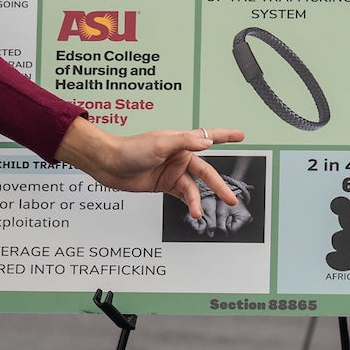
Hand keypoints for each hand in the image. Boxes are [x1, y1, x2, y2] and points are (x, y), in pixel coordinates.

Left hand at [58, 119, 244, 222]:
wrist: (108, 164)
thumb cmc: (130, 149)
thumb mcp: (159, 143)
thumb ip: (185, 142)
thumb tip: (207, 142)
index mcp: (181, 141)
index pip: (208, 136)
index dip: (225, 135)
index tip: (241, 135)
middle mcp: (179, 156)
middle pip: (206, 172)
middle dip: (219, 186)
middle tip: (231, 198)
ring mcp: (172, 171)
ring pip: (194, 188)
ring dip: (198, 201)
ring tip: (199, 214)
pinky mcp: (164, 184)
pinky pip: (182, 195)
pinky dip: (188, 204)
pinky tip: (192, 212)